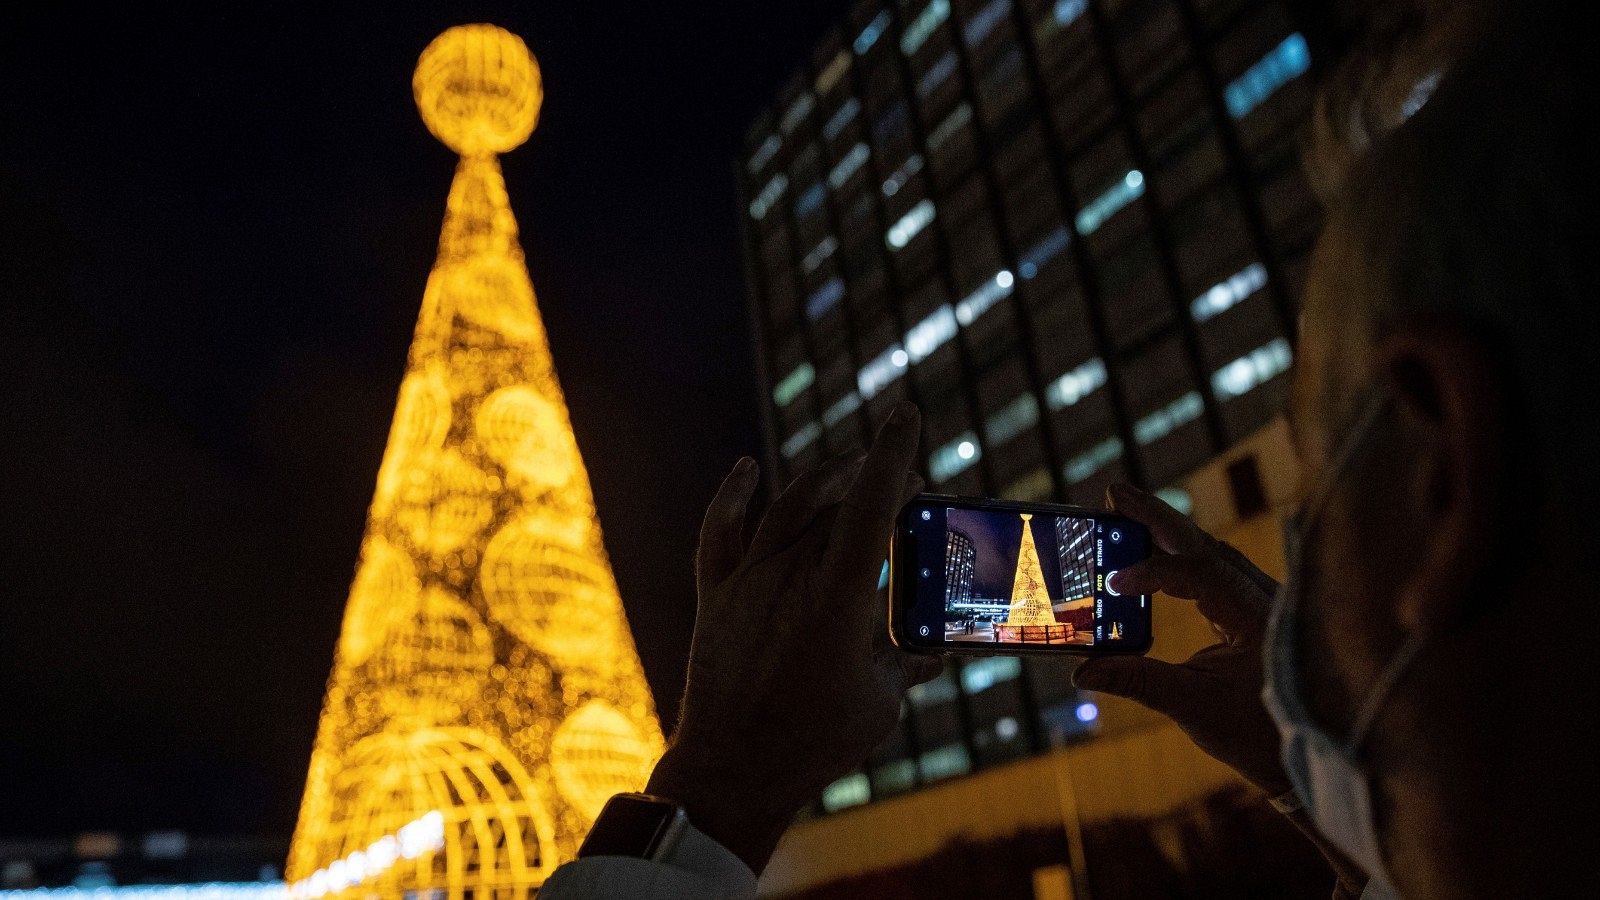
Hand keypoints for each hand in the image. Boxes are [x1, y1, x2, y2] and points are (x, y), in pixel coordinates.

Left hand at [646, 402, 941, 872]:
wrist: (732, 770)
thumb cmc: (815, 741)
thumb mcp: (882, 703)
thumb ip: (908, 666)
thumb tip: (934, 653)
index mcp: (839, 595)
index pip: (871, 505)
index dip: (891, 454)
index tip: (905, 414)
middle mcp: (790, 574)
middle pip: (834, 504)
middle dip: (871, 480)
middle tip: (899, 481)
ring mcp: (747, 582)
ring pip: (785, 508)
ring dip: (821, 481)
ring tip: (848, 467)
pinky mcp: (717, 597)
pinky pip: (719, 532)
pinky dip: (732, 496)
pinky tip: (746, 468)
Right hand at [1072, 483, 1290, 795]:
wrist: (1309, 754)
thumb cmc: (1260, 734)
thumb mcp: (1195, 707)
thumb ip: (1138, 682)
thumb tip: (1082, 671)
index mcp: (1257, 616)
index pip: (1200, 574)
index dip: (1154, 572)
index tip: (1115, 582)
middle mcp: (1263, 597)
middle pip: (1205, 543)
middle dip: (1157, 518)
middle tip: (1114, 493)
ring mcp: (1260, 600)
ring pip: (1210, 551)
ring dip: (1167, 531)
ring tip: (1124, 509)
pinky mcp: (1252, 609)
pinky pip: (1214, 569)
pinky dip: (1180, 555)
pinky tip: (1152, 549)